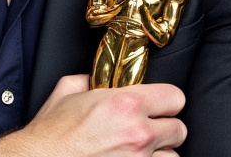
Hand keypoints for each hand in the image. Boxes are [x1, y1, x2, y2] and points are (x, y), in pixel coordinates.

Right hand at [0, 76, 185, 156]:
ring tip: (139, 150)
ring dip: (160, 153)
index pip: (175, 97)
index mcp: (126, 104)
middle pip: (179, 129)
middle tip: (148, 128)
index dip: (166, 100)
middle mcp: (139, 133)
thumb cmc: (51, 134)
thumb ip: (91, 80)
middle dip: (165, 128)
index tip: (159, 105)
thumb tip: (98, 80)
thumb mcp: (67, 91)